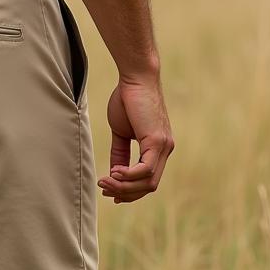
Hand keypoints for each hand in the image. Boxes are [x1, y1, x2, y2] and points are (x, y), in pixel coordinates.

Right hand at [98, 75, 172, 202]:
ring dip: (124, 186)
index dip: (130, 190)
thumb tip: (114, 173)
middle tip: (104, 189)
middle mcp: (165, 150)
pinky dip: (130, 176)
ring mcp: (164, 147)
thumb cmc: (127, 98)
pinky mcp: (158, 141)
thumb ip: (120, 152)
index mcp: (157, 148)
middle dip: (126, 192)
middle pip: (148, 186)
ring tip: (105, 182)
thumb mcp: (121, 131)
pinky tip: (115, 173)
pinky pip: (146, 170)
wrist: (135, 77)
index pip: (147, 179)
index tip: (111, 192)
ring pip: (148, 182)